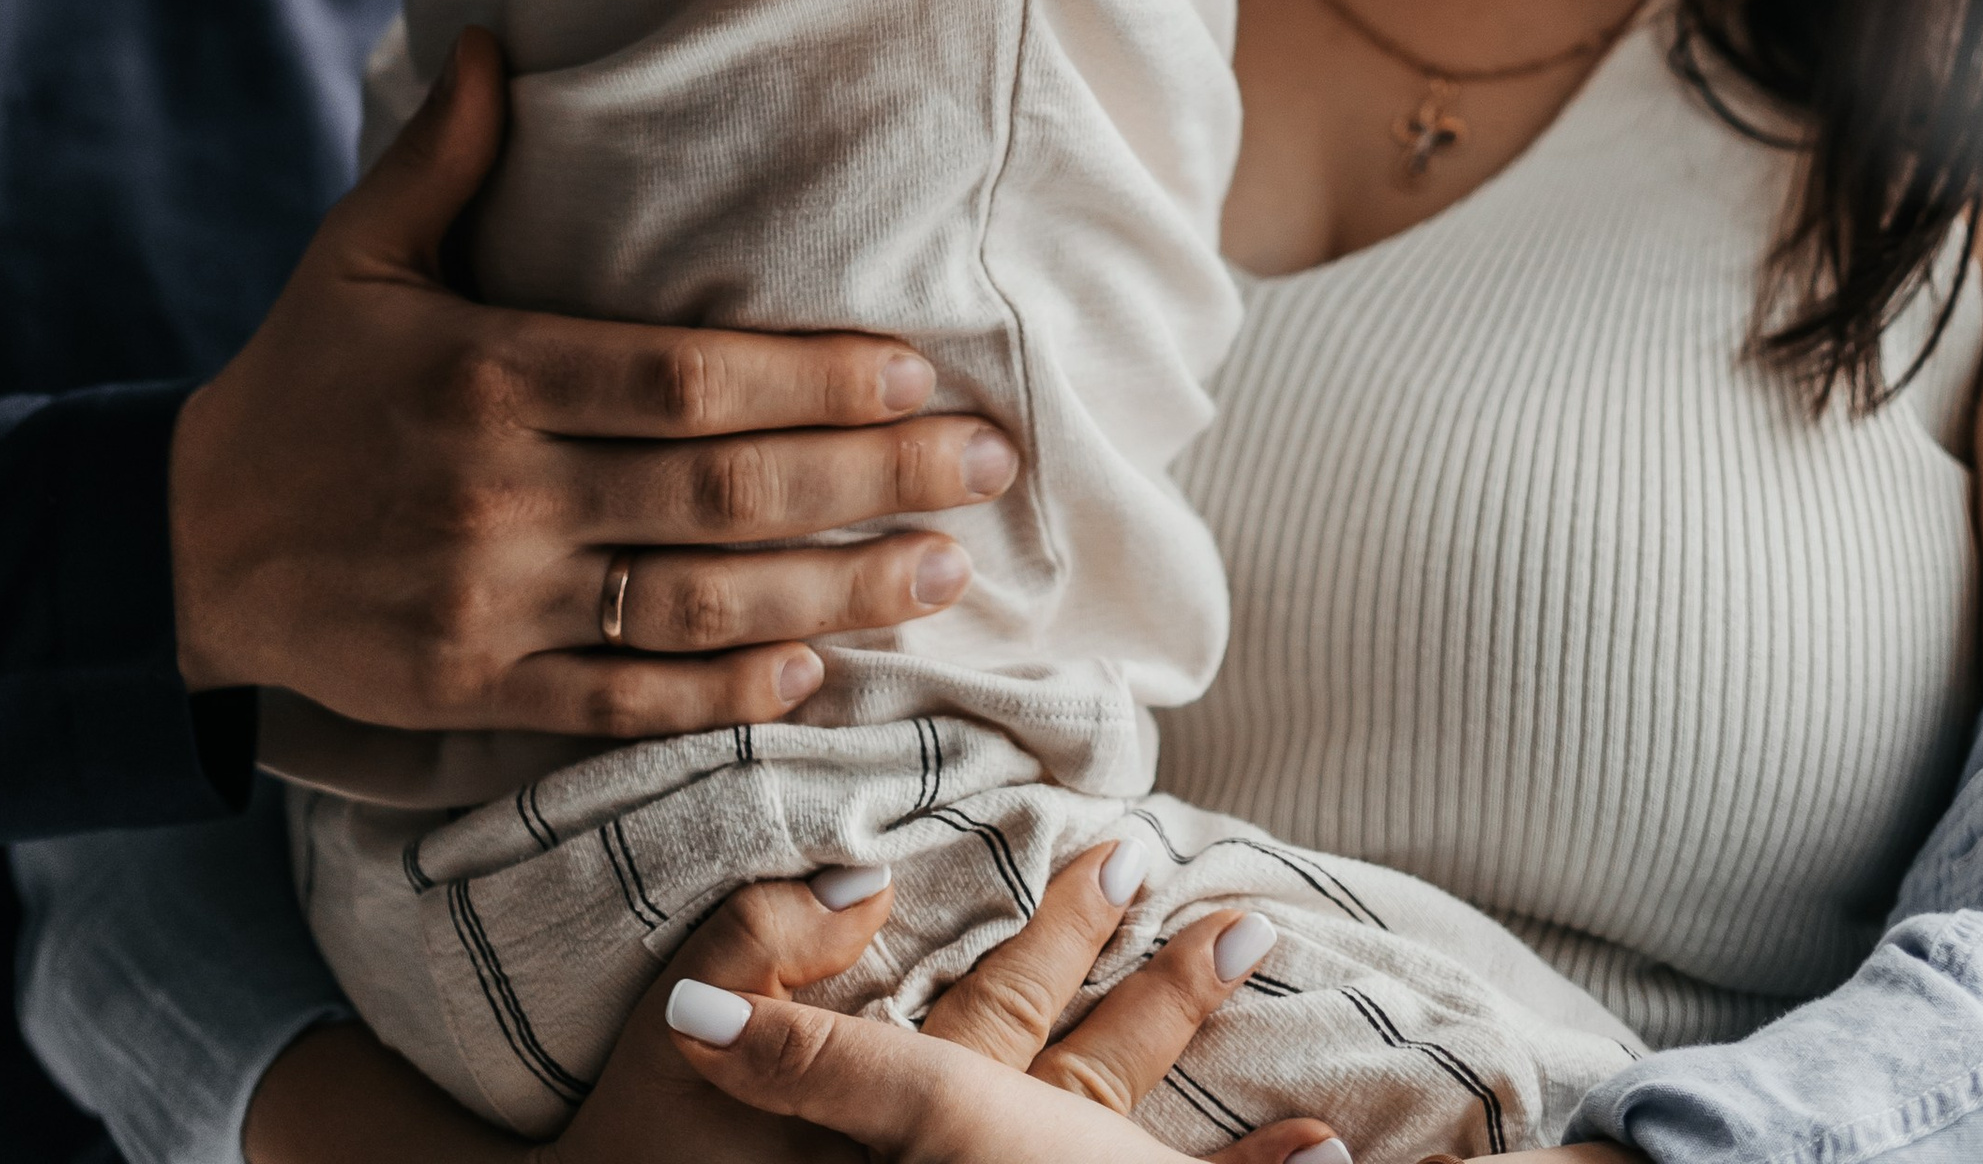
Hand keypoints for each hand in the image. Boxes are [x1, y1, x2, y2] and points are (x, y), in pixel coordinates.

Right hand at [167, 30, 1016, 731]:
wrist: (187, 545)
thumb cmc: (296, 380)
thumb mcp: (354, 250)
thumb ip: (445, 153)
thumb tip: (500, 36)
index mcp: (489, 375)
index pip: (685, 382)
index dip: (813, 382)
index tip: (916, 372)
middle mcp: (503, 495)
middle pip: (722, 492)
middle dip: (873, 479)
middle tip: (987, 465)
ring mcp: (496, 605)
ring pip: (700, 608)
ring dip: (837, 595)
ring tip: (942, 573)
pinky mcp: (481, 692)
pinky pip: (627, 704)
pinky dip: (726, 695)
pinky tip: (813, 669)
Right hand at [652, 850, 1342, 1161]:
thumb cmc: (654, 1155)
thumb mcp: (687, 1041)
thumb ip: (769, 944)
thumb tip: (868, 872)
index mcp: (917, 1107)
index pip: (1009, 1001)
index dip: (1074, 927)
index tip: (1133, 849)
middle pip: (1089, 1076)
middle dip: (1167, 1000)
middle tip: (1248, 922)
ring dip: (1226, 1160)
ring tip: (1328, 1132)